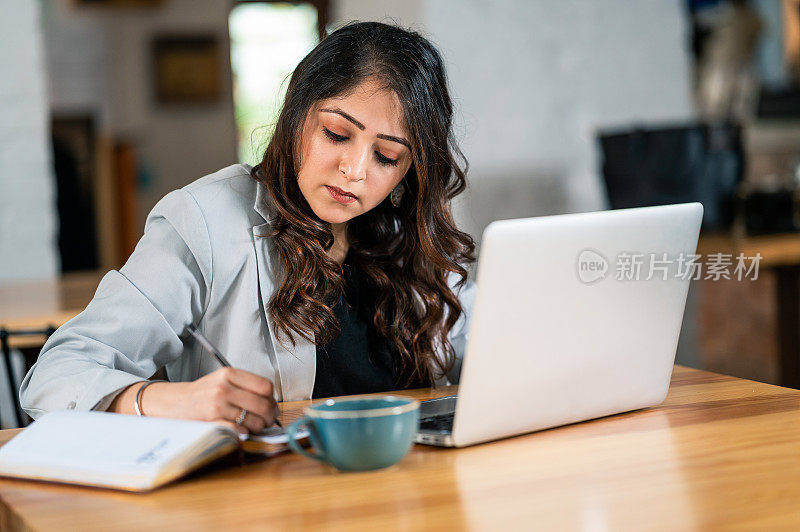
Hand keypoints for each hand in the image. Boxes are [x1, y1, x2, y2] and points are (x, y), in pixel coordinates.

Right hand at [111, 368, 278, 434]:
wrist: (173, 403)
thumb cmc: (201, 394)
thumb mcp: (222, 380)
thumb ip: (245, 387)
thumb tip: (270, 402)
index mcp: (229, 374)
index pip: (265, 386)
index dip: (271, 398)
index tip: (270, 404)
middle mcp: (224, 387)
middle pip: (263, 404)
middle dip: (269, 416)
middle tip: (266, 420)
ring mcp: (217, 405)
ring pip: (253, 420)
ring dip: (257, 427)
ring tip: (252, 426)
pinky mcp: (211, 421)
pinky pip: (238, 430)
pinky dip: (244, 433)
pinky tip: (241, 431)